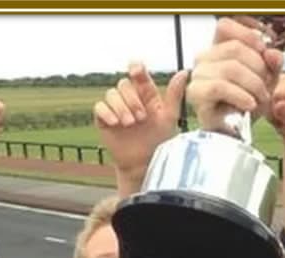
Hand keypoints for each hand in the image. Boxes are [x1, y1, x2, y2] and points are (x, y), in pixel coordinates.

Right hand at [94, 63, 187, 181]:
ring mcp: (116, 108)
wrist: (143, 163)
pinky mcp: (104, 119)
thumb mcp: (169, 117)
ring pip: (111, 94)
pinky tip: (116, 123)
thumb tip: (184, 72)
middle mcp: (130, 98)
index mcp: (145, 94)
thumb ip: (174, 95)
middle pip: (123, 84)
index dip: (135, 68)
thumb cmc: (158, 141)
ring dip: (121, 107)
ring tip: (130, 123)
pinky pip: (99, 107)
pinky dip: (107, 112)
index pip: (138, 73)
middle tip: (141, 118)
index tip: (136, 71)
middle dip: (132, 99)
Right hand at [187, 16, 283, 133]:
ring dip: (253, 85)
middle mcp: (203, 58)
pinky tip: (250, 104)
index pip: (225, 26)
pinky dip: (240, 95)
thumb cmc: (246, 105)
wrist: (234, 134)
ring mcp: (197, 75)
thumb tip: (273, 53)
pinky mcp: (195, 94)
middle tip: (266, 88)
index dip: (248, 36)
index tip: (264, 53)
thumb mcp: (266, 80)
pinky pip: (220, 87)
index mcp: (217, 49)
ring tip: (260, 100)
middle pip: (235, 48)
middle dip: (258, 68)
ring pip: (230, 68)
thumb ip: (273, 64)